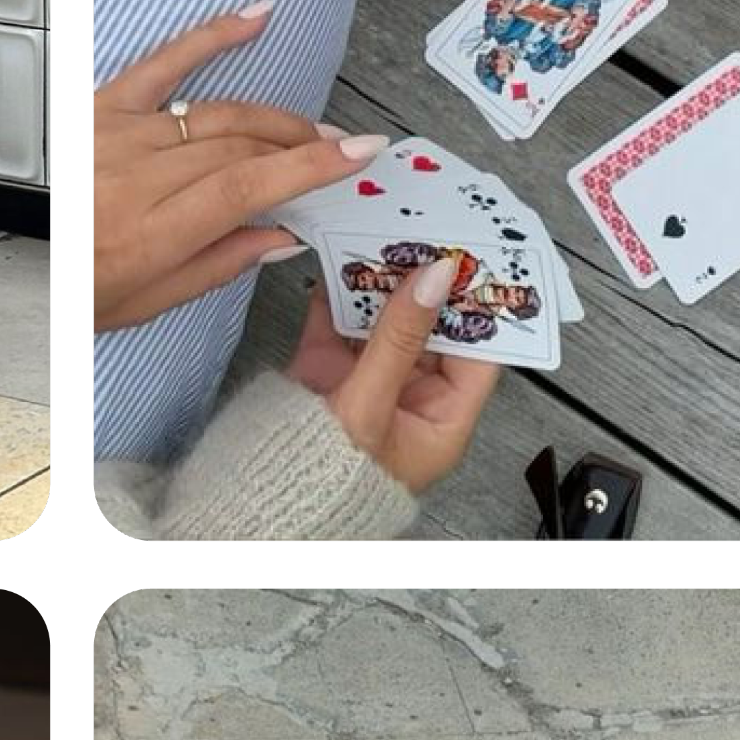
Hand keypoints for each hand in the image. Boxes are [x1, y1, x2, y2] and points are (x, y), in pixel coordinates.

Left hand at [93, 8, 374, 329]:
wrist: (14, 258)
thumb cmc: (72, 283)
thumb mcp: (144, 301)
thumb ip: (217, 265)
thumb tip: (280, 235)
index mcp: (146, 235)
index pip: (246, 188)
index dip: (310, 169)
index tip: (358, 155)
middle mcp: (131, 179)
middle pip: (240, 149)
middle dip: (301, 148)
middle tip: (338, 152)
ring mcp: (116, 136)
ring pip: (218, 114)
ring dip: (273, 119)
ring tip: (310, 129)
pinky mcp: (102, 107)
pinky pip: (164, 63)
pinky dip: (213, 36)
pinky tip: (256, 17)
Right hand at [287, 248, 502, 493]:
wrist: (259, 497)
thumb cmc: (324, 483)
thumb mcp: (371, 405)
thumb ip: (399, 338)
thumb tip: (432, 280)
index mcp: (441, 421)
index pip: (478, 356)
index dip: (480, 310)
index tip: (477, 268)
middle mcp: (408, 398)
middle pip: (430, 331)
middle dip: (427, 287)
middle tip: (429, 243)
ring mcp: (366, 382)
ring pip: (384, 322)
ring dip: (383, 285)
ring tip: (387, 243)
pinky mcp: (325, 371)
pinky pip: (338, 324)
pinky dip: (337, 295)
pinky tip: (340, 266)